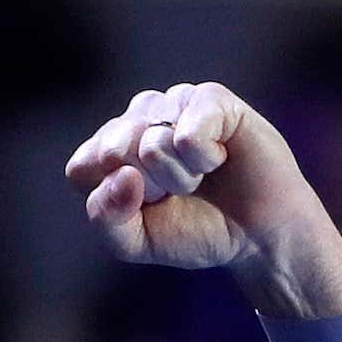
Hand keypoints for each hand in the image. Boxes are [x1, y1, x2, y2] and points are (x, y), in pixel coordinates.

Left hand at [65, 82, 341, 318]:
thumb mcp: (135, 241)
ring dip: (179, 175)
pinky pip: (188, 131)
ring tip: (200, 177)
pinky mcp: (210, 99)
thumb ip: (105, 217)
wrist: (257, 235)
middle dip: (149, 187)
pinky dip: (204, 157)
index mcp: (107, 153)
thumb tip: (121, 174)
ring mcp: (171, 105)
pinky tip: (220, 157)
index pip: (83, 167)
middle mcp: (135, 122)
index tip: (147, 207)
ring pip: (151, 141)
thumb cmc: (194, 231)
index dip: (116, 197)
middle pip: (113, 151)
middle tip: (177, 193)